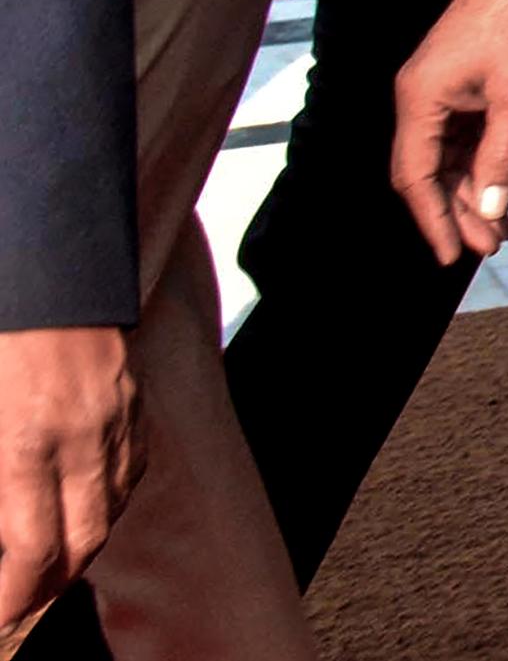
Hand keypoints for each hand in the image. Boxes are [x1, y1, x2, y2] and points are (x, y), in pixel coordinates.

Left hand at [0, 326, 135, 627]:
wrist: (49, 265)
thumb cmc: (3, 335)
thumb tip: (5, 529)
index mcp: (25, 444)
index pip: (33, 553)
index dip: (15, 598)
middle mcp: (80, 439)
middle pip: (83, 545)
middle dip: (48, 588)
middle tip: (17, 603)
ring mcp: (115, 419)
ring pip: (111, 511)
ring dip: (80, 547)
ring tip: (47, 565)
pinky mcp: (132, 400)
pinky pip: (131, 470)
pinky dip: (108, 502)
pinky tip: (84, 506)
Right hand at [391, 0, 507, 262]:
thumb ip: (500, 157)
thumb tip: (487, 211)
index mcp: (419, 101)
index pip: (415, 177)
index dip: (432, 219)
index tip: (452, 254)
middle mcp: (420, 99)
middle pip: (432, 171)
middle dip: (459, 211)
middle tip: (489, 246)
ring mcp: (439, 92)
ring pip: (450, 157)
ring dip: (473, 192)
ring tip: (500, 229)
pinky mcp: (461, 86)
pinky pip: (463, 137)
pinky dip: (482, 165)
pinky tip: (500, 192)